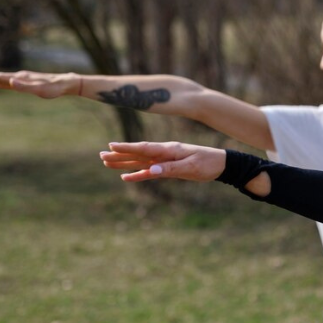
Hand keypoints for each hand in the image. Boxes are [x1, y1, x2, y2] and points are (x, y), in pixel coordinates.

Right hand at [0, 71, 78, 98]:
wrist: (67, 83)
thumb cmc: (54, 88)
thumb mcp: (39, 90)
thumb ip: (24, 87)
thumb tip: (10, 81)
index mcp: (21, 78)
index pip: (0, 77)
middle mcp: (22, 76)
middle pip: (1, 76)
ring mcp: (26, 78)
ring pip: (7, 78)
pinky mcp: (31, 81)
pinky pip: (14, 81)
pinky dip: (6, 82)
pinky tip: (5, 83)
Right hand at [100, 141, 226, 182]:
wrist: (222, 164)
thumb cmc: (208, 163)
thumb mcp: (191, 167)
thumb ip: (170, 169)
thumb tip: (150, 170)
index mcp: (170, 149)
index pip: (145, 148)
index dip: (128, 148)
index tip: (111, 146)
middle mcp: (165, 153)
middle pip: (138, 154)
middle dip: (120, 155)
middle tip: (101, 156)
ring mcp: (166, 160)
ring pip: (141, 161)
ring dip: (124, 162)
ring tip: (107, 163)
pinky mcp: (169, 167)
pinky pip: (149, 170)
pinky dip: (138, 173)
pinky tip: (126, 176)